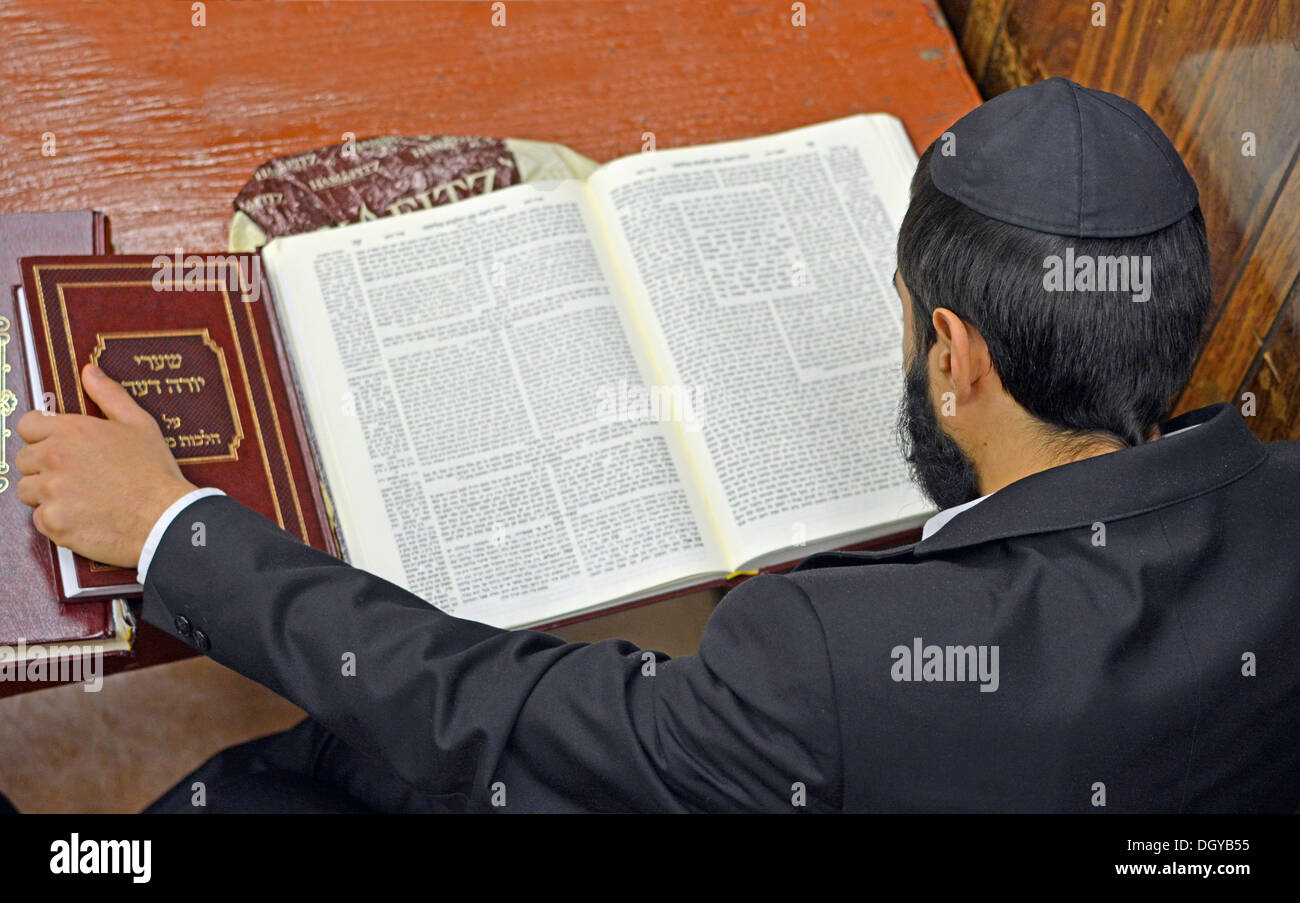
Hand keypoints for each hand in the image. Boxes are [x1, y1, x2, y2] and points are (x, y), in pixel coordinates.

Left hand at [14, 363, 196, 568]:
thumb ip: (109, 395)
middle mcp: (54, 458)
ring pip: (29, 491)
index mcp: (72, 430)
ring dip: (48, 495)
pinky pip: (40, 520)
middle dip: (45, 468)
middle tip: (79, 477)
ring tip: (83, 499)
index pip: (28, 426)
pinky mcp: (53, 521)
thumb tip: (90, 372)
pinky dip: (59, 521)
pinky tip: (85, 518)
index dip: (43, 436)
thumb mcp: (139, 424)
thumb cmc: (155, 472)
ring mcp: (51, 491)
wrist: (165, 519)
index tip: (60, 447)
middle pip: (24, 460)